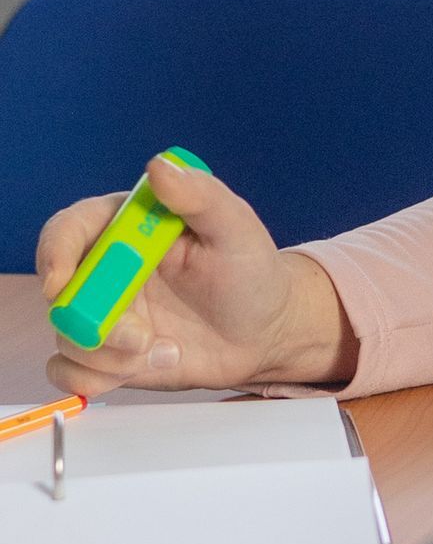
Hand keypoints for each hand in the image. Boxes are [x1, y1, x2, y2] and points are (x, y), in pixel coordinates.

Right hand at [37, 156, 355, 395]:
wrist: (265, 332)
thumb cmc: (251, 273)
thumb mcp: (235, 228)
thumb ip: (199, 195)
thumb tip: (160, 167)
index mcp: (126, 227)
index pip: (68, 230)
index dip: (55, 253)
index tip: (62, 283)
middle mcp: (105, 269)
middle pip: (59, 292)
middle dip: (90, 321)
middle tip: (140, 337)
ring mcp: (103, 313)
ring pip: (66, 337)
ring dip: (109, 354)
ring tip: (167, 349)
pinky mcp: (106, 353)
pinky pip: (71, 371)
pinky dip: (104, 376)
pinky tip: (156, 363)